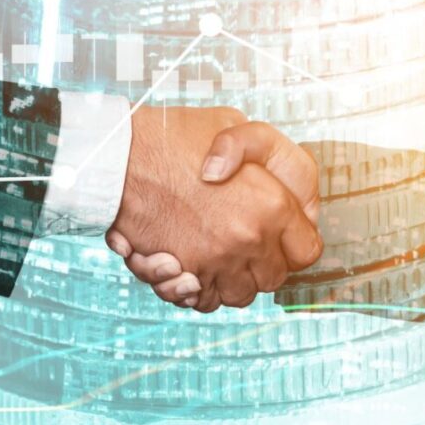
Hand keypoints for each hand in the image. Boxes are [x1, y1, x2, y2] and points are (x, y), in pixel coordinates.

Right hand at [108, 107, 320, 310]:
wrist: (118, 154)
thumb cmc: (173, 136)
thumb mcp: (233, 124)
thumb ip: (264, 153)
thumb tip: (280, 189)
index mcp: (273, 205)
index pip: (306, 250)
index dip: (294, 245)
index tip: (279, 238)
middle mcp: (249, 239)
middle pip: (273, 278)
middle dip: (262, 266)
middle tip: (244, 245)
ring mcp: (214, 260)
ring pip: (239, 295)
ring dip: (230, 281)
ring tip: (215, 256)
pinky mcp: (180, 274)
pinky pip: (202, 300)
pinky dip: (197, 290)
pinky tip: (188, 266)